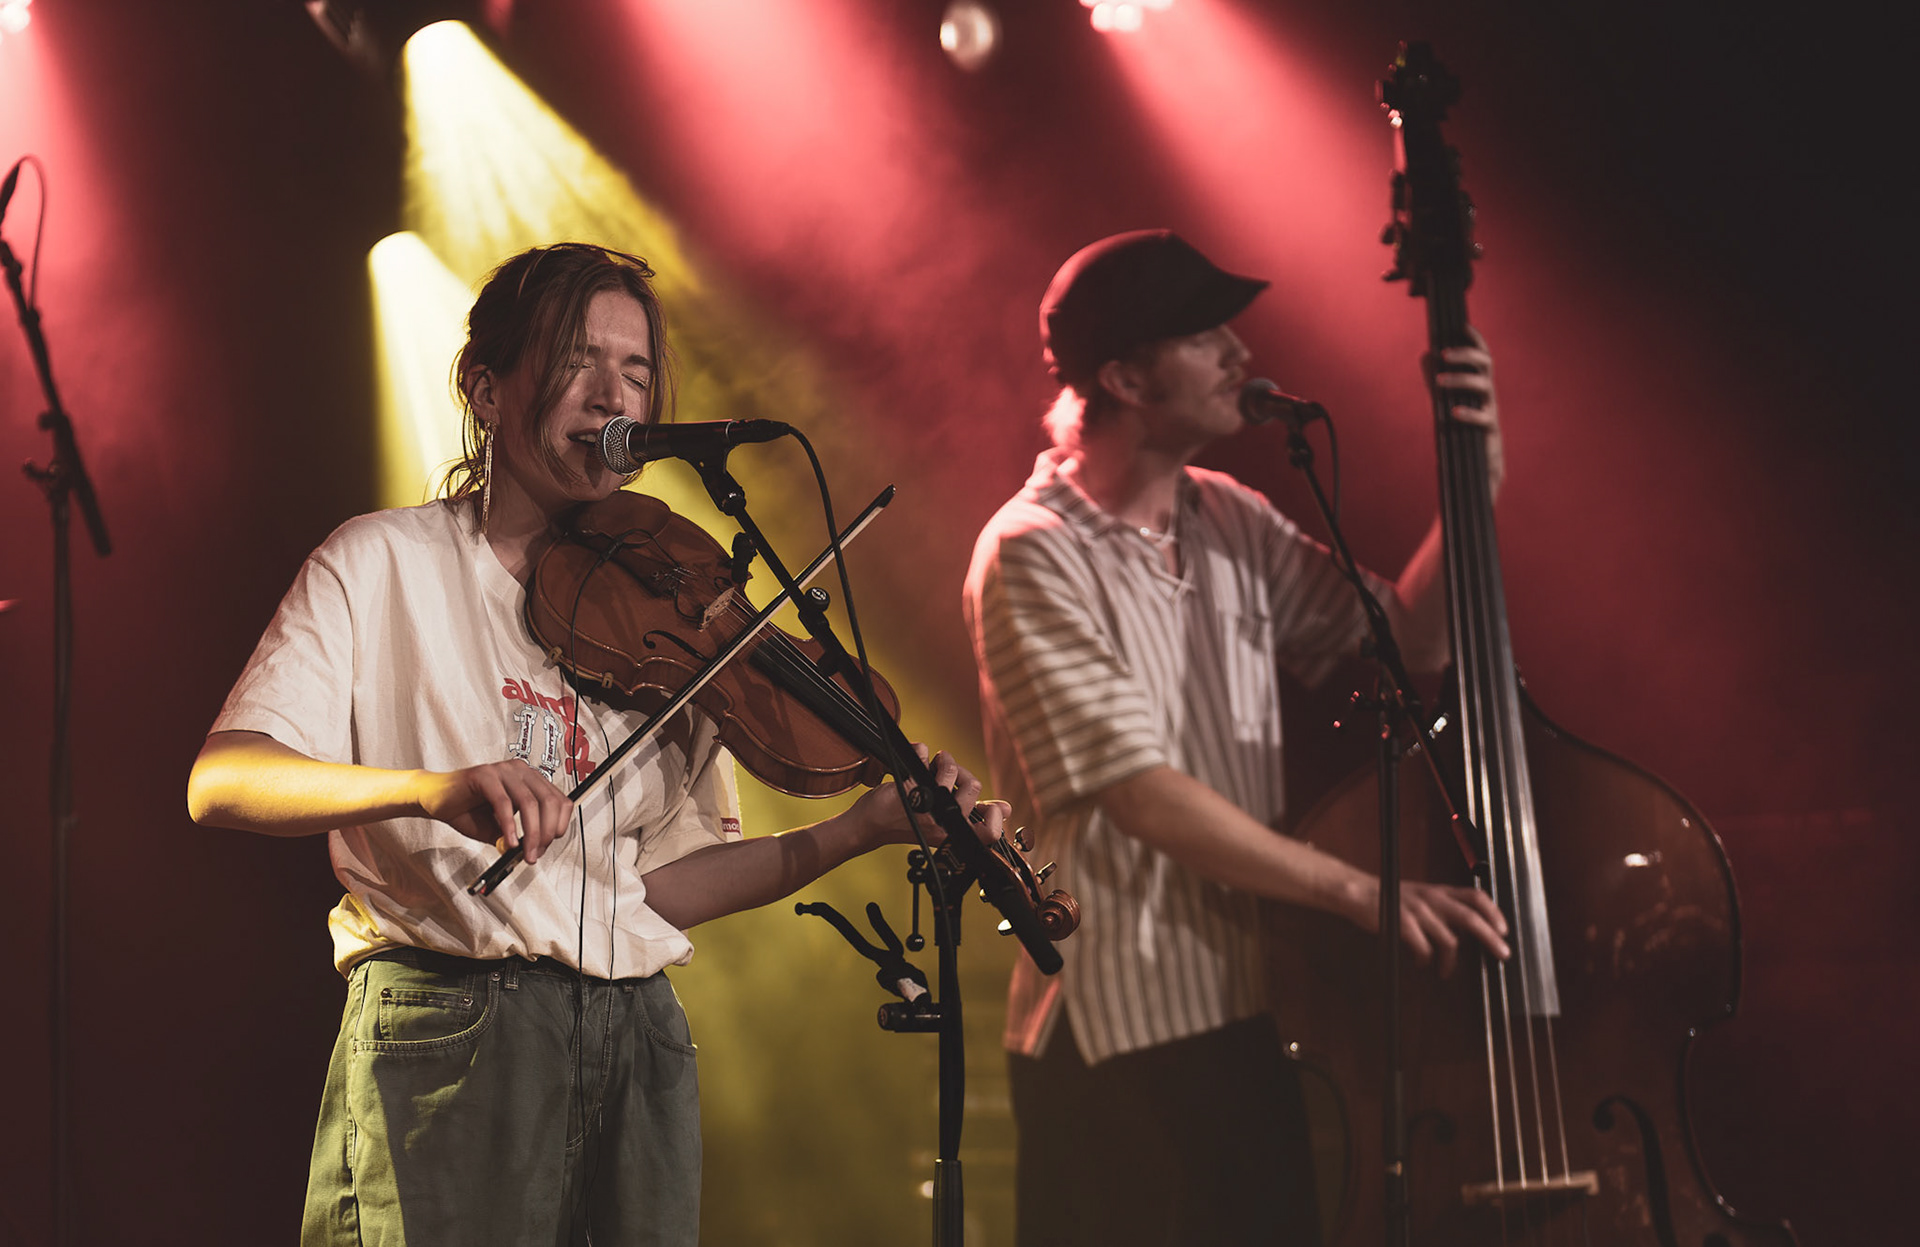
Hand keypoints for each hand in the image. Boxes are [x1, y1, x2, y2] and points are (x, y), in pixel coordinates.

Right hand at [417, 760, 575, 862]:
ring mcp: (503, 770)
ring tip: (524, 853)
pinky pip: (504, 803)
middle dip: (546, 833)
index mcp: (530, 779)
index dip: (559, 825)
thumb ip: (519, 837)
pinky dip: (509, 825)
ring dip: (531, 832)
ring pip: (529, 803)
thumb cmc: (467, 811)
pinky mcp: (484, 775)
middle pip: (549, 802)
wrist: (434, 800)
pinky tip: (508, 841)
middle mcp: (520, 770)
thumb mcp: (499, 829)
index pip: (560, 800)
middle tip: (535, 854)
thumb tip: (535, 851)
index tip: (548, 846)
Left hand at [848, 744, 1008, 849]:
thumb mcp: (946, 822)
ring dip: (942, 760)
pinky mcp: (906, 793)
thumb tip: (1006, 809)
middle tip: (946, 773)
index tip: (990, 805)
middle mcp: (942, 824)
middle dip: (961, 772)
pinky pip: (924, 759)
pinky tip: (916, 761)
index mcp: (955, 833)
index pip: (989, 833)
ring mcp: (925, 809)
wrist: (871, 825)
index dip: (996, 816)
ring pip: (950, 771)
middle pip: (973, 787)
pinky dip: (921, 752)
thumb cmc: (908, 821)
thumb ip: (974, 814)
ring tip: (932, 763)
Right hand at [1370, 876, 1510, 975]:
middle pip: (1470, 918)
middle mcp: (1432, 899)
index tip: (1504, 930)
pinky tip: (1421, 963)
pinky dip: (1425, 960)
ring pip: (1449, 940)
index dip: (1493, 912)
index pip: (1474, 896)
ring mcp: (1418, 911)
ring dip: (1451, 961)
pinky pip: (1424, 948)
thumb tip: (1465, 929)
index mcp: (1439, 891)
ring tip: (1445, 971)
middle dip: (1490, 938)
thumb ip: (1442, 907)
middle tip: (1503, 954)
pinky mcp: (1402, 923)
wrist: (1358, 891)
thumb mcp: (1420, 895)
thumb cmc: (1390, 897)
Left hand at [1424, 327, 1502, 497]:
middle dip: (1466, 354)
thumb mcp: (1446, 402)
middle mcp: (1488, 394)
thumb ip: (1436, 380)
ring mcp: (1491, 411)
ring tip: (1438, 382)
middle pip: (1486, 364)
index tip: (1462, 326)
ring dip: (1460, 380)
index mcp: (1480, 385)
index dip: (1475, 339)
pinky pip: (1483, 419)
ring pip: (1484, 387)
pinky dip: (1468, 414)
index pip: (1482, 356)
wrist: (1476, 469)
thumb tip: (1426, 355)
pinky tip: (1453, 413)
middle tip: (1444, 354)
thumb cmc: (1462, 431)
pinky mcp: (1489, 432)